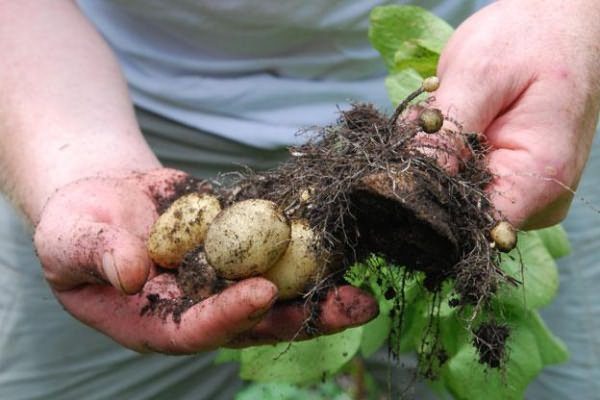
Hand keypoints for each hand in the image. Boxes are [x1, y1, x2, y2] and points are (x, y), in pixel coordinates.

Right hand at [34, 168, 377, 352]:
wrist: (103, 194)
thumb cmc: (74, 226)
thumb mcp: (70, 240)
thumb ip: (99, 256)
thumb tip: (134, 272)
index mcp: (155, 321)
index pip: (196, 329)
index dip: (229, 316)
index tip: (263, 293)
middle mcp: (198, 306)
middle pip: (254, 320)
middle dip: (302, 317)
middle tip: (351, 309)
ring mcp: (222, 278)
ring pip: (275, 290)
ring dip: (318, 292)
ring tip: (363, 290)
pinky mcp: (237, 247)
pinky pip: (272, 250)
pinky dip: (304, 249)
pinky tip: (340, 243)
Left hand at [434, 0, 599, 228]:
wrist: (558, 26)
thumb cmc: (528, 39)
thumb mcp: (480, 74)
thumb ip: (447, 130)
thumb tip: (412, 185)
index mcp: (540, 177)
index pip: (473, 225)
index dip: (428, 206)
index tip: (398, 176)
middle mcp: (538, 199)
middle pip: (461, 214)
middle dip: (427, 175)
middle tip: (418, 127)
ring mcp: (524, 194)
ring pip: (456, 197)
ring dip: (434, 163)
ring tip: (439, 117)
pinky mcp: (509, 182)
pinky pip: (463, 182)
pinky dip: (444, 157)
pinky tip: (447, 126)